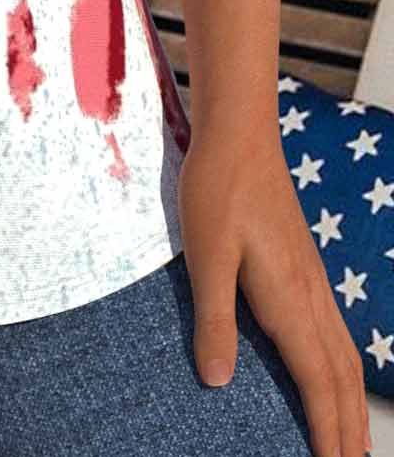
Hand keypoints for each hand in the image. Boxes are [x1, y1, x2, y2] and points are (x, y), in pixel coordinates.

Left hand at [178, 123, 370, 456]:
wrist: (240, 134)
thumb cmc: (217, 188)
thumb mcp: (206, 253)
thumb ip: (212, 318)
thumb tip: (217, 381)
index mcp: (289, 300)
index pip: (317, 382)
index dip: (327, 431)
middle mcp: (311, 296)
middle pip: (342, 378)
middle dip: (350, 430)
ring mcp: (313, 281)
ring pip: (344, 357)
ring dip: (352, 405)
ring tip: (354, 443)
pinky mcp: (304, 268)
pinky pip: (334, 335)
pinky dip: (341, 372)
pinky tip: (332, 376)